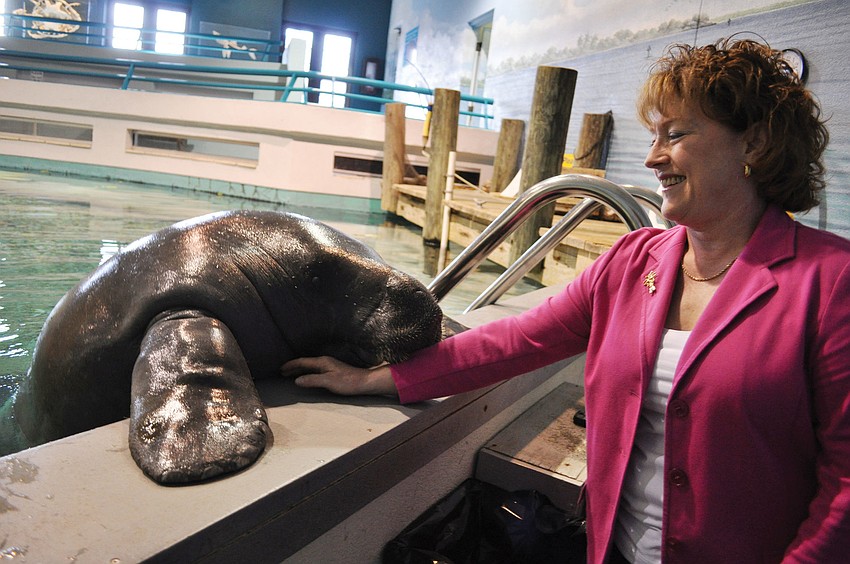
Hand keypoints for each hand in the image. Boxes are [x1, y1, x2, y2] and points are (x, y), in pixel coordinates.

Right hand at [280, 356, 397, 396]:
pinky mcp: (332, 371)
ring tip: (290, 374)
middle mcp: (324, 362)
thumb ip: (312, 380)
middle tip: (282, 372)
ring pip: (310, 366)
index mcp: (322, 362)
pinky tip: (307, 377)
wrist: (363, 382)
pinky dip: (307, 372)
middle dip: (293, 367)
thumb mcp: (328, 382)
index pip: (302, 361)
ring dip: (299, 370)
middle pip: (305, 363)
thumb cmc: (347, 382)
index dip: (291, 365)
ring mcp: (329, 366)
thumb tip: (297, 380)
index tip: (281, 369)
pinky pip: (315, 370)